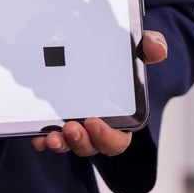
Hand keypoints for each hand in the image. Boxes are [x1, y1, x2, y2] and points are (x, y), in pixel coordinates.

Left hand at [30, 31, 165, 156]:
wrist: (92, 46)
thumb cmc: (120, 58)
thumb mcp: (136, 50)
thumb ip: (150, 48)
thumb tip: (157, 49)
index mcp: (121, 118)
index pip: (117, 140)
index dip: (107, 136)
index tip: (94, 121)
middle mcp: (96, 128)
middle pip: (91, 146)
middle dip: (81, 141)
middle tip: (71, 127)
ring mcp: (75, 127)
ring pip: (69, 144)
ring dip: (61, 143)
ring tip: (52, 135)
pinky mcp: (56, 121)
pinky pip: (50, 137)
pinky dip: (42, 139)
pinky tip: (36, 134)